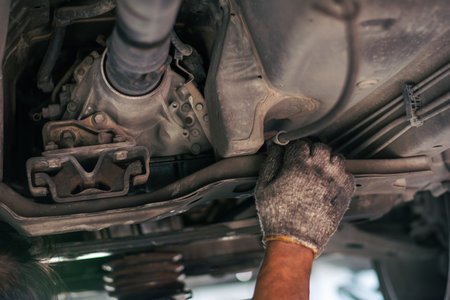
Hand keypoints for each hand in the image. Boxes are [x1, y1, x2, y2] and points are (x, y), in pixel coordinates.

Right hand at [255, 140, 353, 255]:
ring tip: (317, 168)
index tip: (290, 151)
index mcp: (298, 166)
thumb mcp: (263, 187)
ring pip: (336, 157)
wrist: (294, 241)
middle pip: (320, 146)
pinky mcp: (344, 194)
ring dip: (327, 159)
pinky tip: (328, 180)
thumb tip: (274, 147)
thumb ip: (271, 162)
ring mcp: (334, 181)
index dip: (294, 146)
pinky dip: (339, 173)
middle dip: (311, 150)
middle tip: (303, 159)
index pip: (300, 143)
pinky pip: (347, 173)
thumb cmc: (277, 216)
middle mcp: (319, 170)